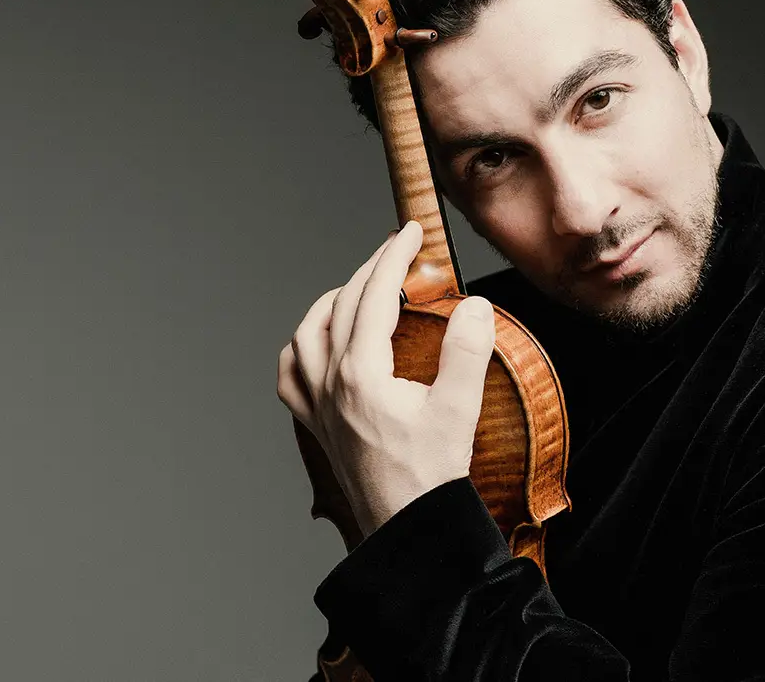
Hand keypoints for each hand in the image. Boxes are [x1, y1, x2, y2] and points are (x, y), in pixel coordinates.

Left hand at [277, 221, 495, 536]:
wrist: (406, 530)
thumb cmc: (431, 476)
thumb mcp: (460, 409)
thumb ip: (467, 350)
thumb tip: (473, 304)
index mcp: (360, 373)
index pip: (374, 295)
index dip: (393, 256)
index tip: (412, 233)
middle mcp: (329, 384)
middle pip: (341, 306)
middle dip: (369, 270)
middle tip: (397, 252)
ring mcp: (317, 407)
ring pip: (306, 335)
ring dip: (330, 302)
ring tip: (356, 288)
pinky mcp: (318, 427)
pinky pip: (291, 377)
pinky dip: (301, 349)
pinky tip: (317, 346)